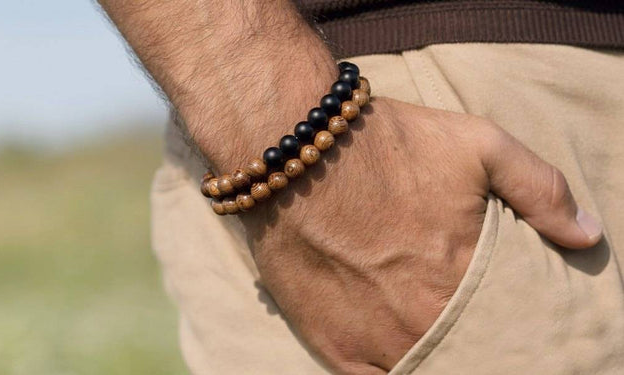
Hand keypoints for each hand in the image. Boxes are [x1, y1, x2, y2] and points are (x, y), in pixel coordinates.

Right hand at [234, 98, 603, 372]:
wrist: (291, 147)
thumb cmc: (386, 144)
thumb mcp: (479, 145)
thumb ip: (540, 190)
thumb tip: (586, 236)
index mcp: (466, 278)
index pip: (511, 329)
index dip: (514, 329)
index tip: (512, 322)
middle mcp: (423, 320)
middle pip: (467, 356)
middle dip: (474, 347)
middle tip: (465, 324)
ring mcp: (375, 339)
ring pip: (423, 372)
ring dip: (434, 360)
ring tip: (435, 341)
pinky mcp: (332, 344)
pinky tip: (398, 359)